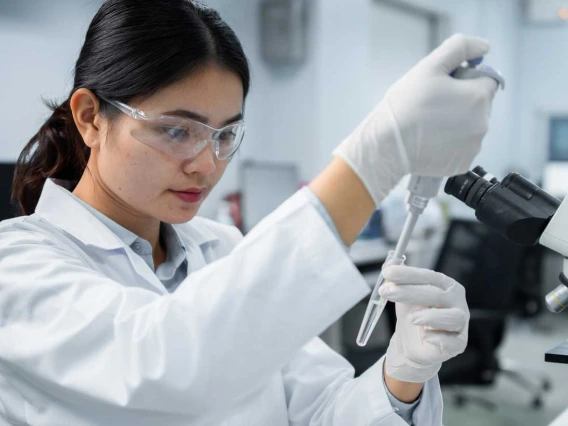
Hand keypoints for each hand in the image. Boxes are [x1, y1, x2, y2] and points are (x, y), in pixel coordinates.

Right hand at [333, 34, 498, 206]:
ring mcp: (473, 146)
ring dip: (456, 123)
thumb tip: (484, 46)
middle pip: (479, 104)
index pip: (487, 79)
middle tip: (431, 106)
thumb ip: (459, 48)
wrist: (386, 146)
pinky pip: (461, 147)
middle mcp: (483, 123)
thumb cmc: (405, 106)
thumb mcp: (429, 66)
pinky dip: (450, 144)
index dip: (466, 78)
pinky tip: (430, 140)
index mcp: (479, 97)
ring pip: (470, 126)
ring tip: (428, 125)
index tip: (444, 86)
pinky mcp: (462, 164)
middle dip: (461, 101)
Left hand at [379, 265, 469, 382]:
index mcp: (445, 285)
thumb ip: (396, 278)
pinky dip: (439, 338)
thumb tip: (389, 264)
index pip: (429, 276)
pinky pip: (453, 342)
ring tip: (411, 318)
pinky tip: (425, 335)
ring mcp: (459, 324)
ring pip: (453, 317)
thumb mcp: (401, 294)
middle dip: (410, 292)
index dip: (408, 274)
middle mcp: (456, 302)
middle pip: (438, 295)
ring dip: (431, 316)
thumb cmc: (412, 315)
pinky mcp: (458, 344)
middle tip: (387, 291)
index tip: (388, 272)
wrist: (411, 345)